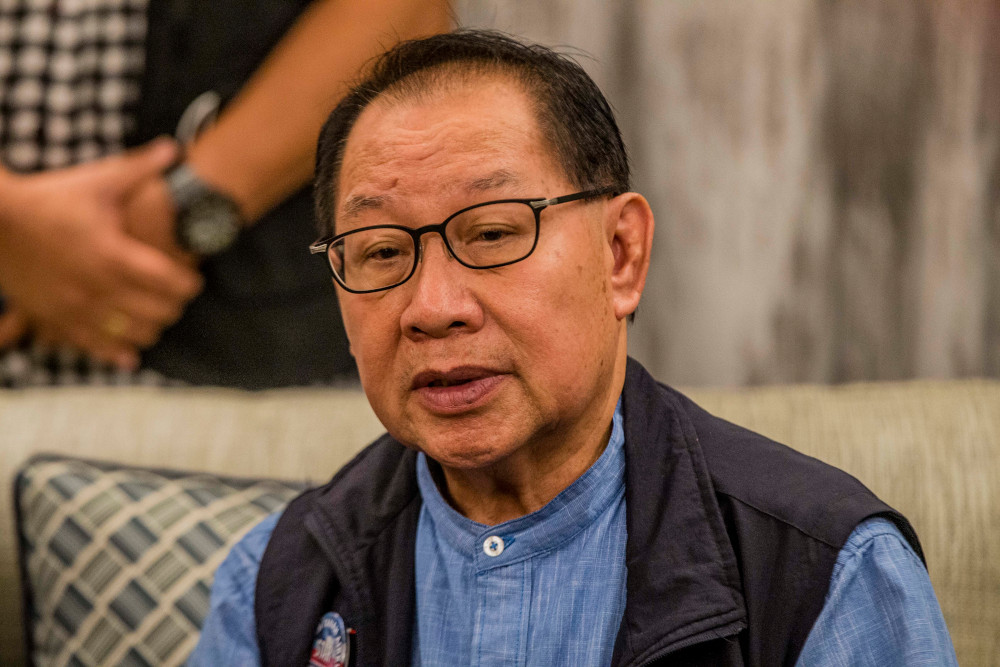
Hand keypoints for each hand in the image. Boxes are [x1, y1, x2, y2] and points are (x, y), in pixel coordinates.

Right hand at [0, 139, 202, 368]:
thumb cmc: (51, 198)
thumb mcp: (98, 181)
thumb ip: (141, 168)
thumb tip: (175, 147)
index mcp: (113, 254)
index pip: (170, 282)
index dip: (190, 284)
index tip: (194, 279)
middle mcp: (98, 286)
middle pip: (158, 311)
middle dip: (174, 305)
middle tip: (177, 296)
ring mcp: (76, 307)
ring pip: (132, 334)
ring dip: (152, 327)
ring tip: (157, 316)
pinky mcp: (56, 319)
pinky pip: (94, 347)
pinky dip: (117, 353)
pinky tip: (130, 354)